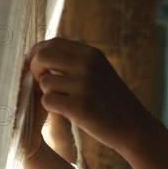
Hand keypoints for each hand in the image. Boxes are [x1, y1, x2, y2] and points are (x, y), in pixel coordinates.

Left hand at [26, 38, 153, 152]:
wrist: (133, 125)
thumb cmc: (110, 99)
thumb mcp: (99, 70)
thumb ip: (73, 60)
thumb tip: (37, 52)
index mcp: (92, 53)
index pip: (53, 42)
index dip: (37, 53)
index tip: (34, 65)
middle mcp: (87, 65)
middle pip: (42, 57)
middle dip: (34, 69)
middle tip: (39, 82)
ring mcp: (83, 86)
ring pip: (44, 82)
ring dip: (48, 92)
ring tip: (64, 100)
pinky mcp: (78, 107)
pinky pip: (47, 101)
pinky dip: (51, 108)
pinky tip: (66, 111)